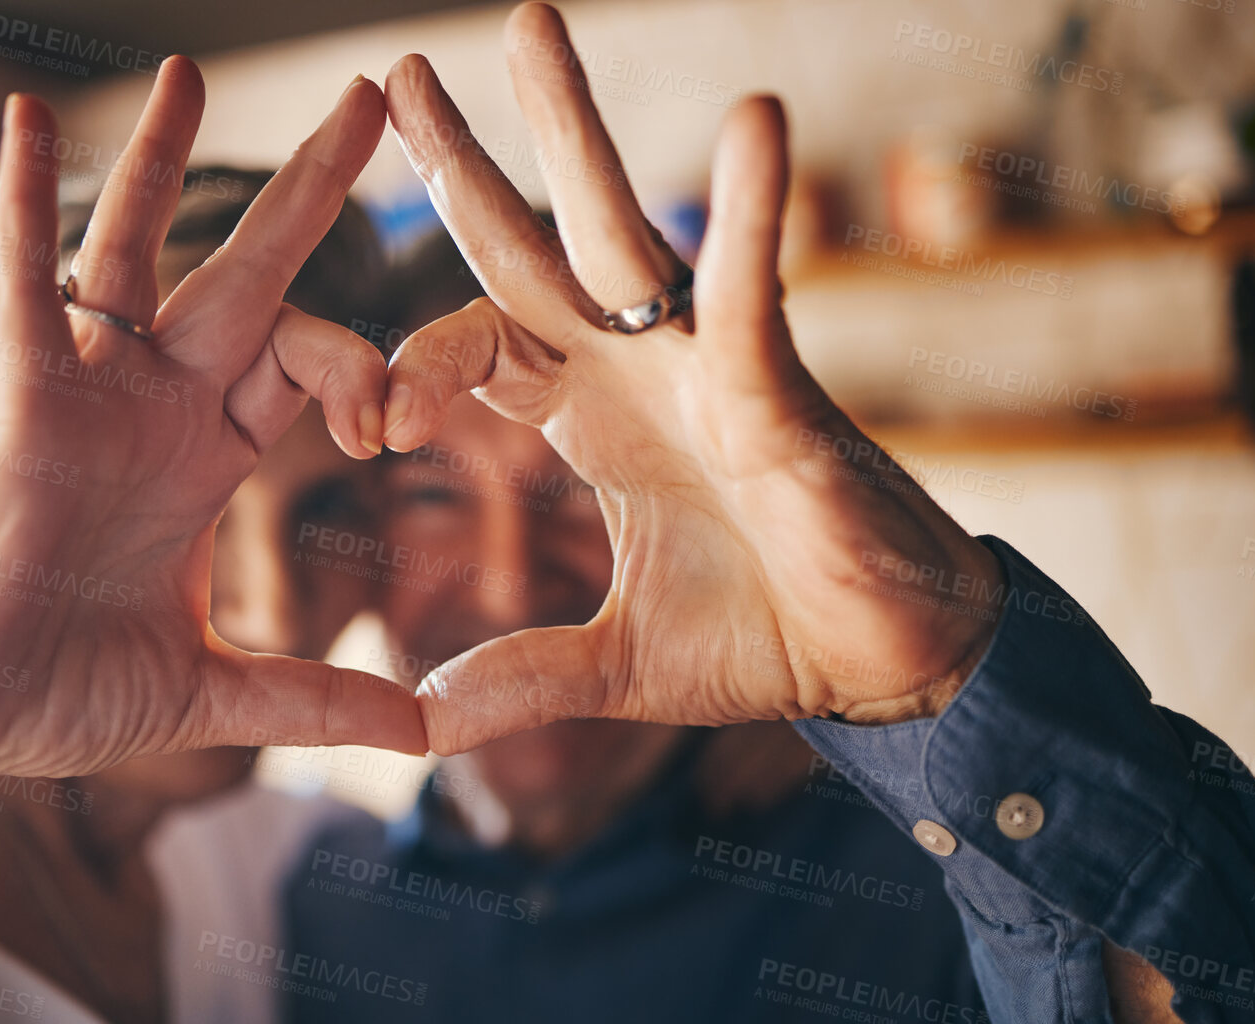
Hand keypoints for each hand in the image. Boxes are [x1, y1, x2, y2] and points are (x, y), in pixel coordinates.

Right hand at [0, 61, 424, 786]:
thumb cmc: (53, 696)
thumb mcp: (209, 692)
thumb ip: (311, 700)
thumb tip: (419, 733)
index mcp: (202, 458)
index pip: (306, 365)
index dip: (367, 374)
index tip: (398, 429)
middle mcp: (152, 408)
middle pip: (247, 278)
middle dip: (308, 193)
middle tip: (371, 102)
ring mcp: (86, 399)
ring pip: (133, 255)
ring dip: (159, 162)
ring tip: (189, 68)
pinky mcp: (19, 412)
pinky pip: (22, 295)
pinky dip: (18, 210)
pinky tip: (21, 121)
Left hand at [380, 3, 1004, 753]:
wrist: (884, 668)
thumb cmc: (763, 638)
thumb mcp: (613, 667)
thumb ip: (520, 677)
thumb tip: (418, 722)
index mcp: (588, 418)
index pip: (476, 346)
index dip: (414, 362)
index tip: (370, 416)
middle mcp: (635, 370)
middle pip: (529, 249)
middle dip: (465, 163)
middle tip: (399, 73)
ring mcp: (704, 369)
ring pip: (625, 232)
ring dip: (576, 130)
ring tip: (528, 23)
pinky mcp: (779, 393)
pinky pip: (756, 294)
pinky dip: (754, 216)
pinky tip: (752, 121)